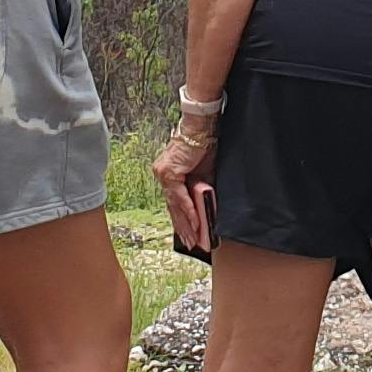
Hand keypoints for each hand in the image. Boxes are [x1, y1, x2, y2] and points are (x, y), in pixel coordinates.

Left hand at [152, 116, 219, 255]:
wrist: (202, 128)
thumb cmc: (205, 147)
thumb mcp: (206, 174)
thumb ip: (203, 191)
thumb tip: (208, 209)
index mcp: (170, 176)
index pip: (175, 203)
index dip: (182, 221)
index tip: (189, 235)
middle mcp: (163, 175)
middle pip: (173, 207)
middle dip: (183, 228)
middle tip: (191, 243)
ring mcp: (164, 174)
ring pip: (175, 205)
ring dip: (186, 224)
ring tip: (194, 238)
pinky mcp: (169, 172)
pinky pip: (180, 197)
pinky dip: (189, 210)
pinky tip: (195, 222)